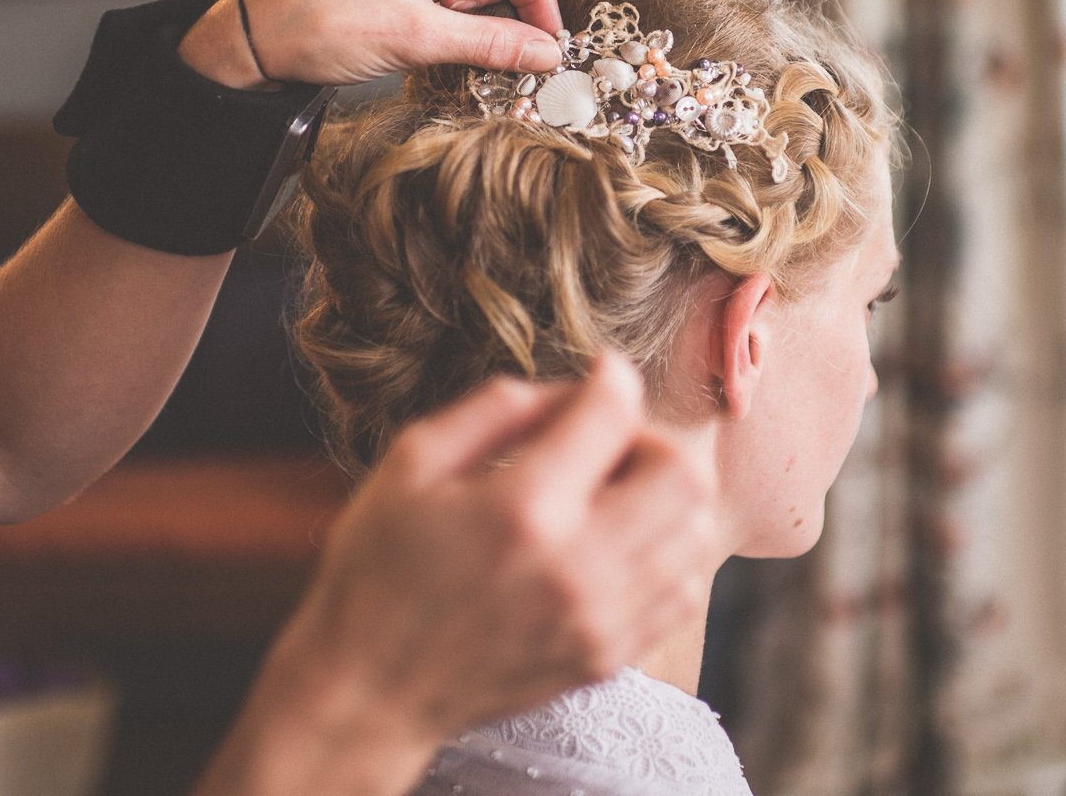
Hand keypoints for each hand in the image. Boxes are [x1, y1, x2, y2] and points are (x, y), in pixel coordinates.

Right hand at [198, 354, 718, 795]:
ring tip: (616, 495)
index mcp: (520, 508)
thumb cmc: (379, 566)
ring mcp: (599, 620)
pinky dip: (669, 554)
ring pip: (695, 534)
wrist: (370, 691)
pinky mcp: (608, 657)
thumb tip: (573, 386)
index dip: (613, 379)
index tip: (600, 375)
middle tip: (611, 443)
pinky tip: (621, 545)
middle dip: (654, 438)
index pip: (613, 416)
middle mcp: (575, 567)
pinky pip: (685, 592)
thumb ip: (497, 408)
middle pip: (683, 475)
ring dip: (667, 498)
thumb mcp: (412, 461)